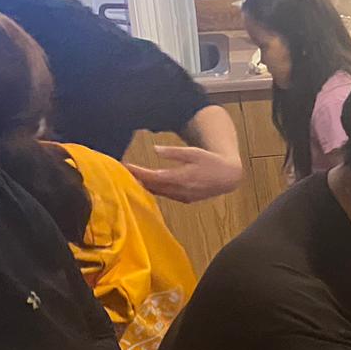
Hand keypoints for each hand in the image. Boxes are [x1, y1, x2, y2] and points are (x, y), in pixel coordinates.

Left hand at [125, 145, 243, 203]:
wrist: (228, 177)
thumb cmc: (211, 161)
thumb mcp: (193, 152)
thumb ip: (174, 152)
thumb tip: (155, 150)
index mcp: (182, 178)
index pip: (154, 177)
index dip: (138, 173)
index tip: (125, 167)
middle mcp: (181, 190)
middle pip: (153, 187)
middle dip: (138, 180)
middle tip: (122, 172)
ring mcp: (184, 197)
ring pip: (159, 193)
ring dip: (145, 186)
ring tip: (131, 178)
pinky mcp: (186, 200)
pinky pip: (166, 195)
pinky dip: (155, 190)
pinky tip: (148, 185)